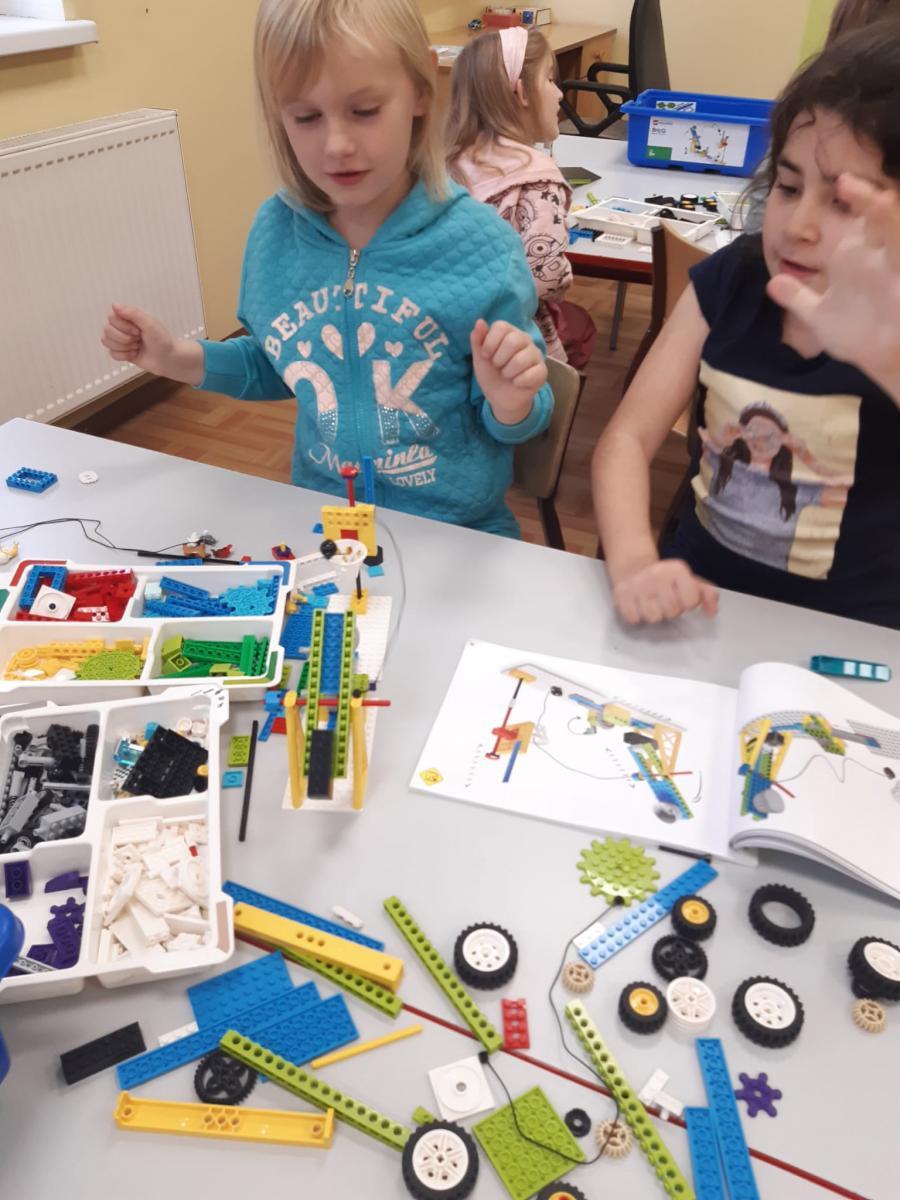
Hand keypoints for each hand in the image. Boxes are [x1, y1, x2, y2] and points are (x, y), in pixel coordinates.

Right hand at [101, 304, 176, 372]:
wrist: (168, 359)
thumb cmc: (162, 340)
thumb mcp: (149, 323)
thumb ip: (132, 313)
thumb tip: (114, 305)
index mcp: (128, 316)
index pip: (111, 317)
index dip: (123, 326)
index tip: (138, 330)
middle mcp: (122, 326)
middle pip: (107, 330)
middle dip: (124, 338)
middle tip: (138, 339)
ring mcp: (120, 339)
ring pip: (106, 341)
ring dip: (124, 347)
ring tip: (137, 346)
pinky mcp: (121, 352)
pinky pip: (111, 353)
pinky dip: (124, 356)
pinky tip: (134, 354)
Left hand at [471, 318, 546, 423]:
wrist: (500, 398)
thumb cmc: (491, 374)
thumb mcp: (480, 357)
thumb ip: (478, 339)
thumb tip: (479, 321)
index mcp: (509, 332)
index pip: (501, 326)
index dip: (489, 343)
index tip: (486, 356)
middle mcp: (525, 339)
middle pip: (513, 341)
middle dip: (499, 359)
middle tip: (498, 367)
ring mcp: (536, 354)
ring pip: (521, 359)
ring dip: (507, 372)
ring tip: (507, 375)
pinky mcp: (542, 371)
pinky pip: (531, 374)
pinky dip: (518, 382)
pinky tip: (517, 383)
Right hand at [613, 558, 717, 624]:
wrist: (633, 568)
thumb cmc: (666, 579)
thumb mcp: (689, 580)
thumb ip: (707, 594)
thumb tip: (712, 612)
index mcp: (676, 569)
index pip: (691, 601)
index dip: (687, 603)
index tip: (680, 596)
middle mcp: (657, 574)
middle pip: (672, 612)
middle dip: (670, 610)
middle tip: (664, 600)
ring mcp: (637, 584)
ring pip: (653, 618)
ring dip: (654, 615)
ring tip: (651, 603)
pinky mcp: (621, 594)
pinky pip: (634, 619)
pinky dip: (636, 616)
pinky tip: (638, 605)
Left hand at [767, 175, 899, 401]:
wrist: (891, 357)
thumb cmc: (862, 335)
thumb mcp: (821, 317)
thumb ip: (797, 299)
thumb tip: (772, 282)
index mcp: (845, 258)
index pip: (828, 224)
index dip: (813, 209)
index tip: (795, 194)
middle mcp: (867, 250)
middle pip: (857, 211)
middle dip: (845, 193)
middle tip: (829, 178)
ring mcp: (888, 257)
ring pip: (882, 219)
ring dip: (868, 201)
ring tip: (847, 184)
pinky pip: (898, 237)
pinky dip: (890, 221)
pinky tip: (883, 204)